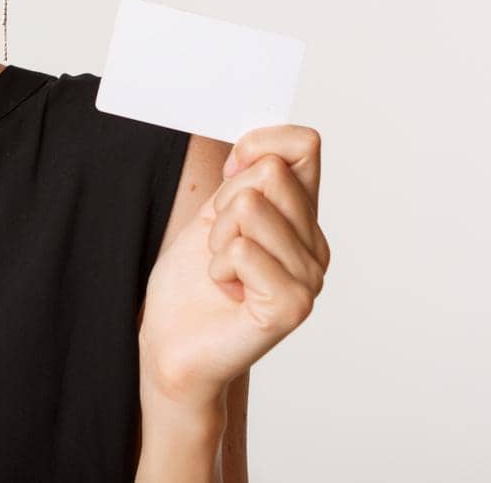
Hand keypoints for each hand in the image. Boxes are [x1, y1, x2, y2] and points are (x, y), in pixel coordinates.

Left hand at [139, 124, 329, 409]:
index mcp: (301, 218)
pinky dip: (218, 267)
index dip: (259, 145)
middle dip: (225, 203)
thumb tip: (259, 148)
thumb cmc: (192, 281)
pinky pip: (242, 249)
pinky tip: (227, 292)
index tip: (230, 175)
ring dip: (218, 238)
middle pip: (271, 173)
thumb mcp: (214, 214)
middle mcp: (315, 246)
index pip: (305, 145)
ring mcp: (309, 277)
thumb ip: (242, 180)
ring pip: (250, 207)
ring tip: (224, 271)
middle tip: (221, 245)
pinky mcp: (293, 305)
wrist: (175, 344)